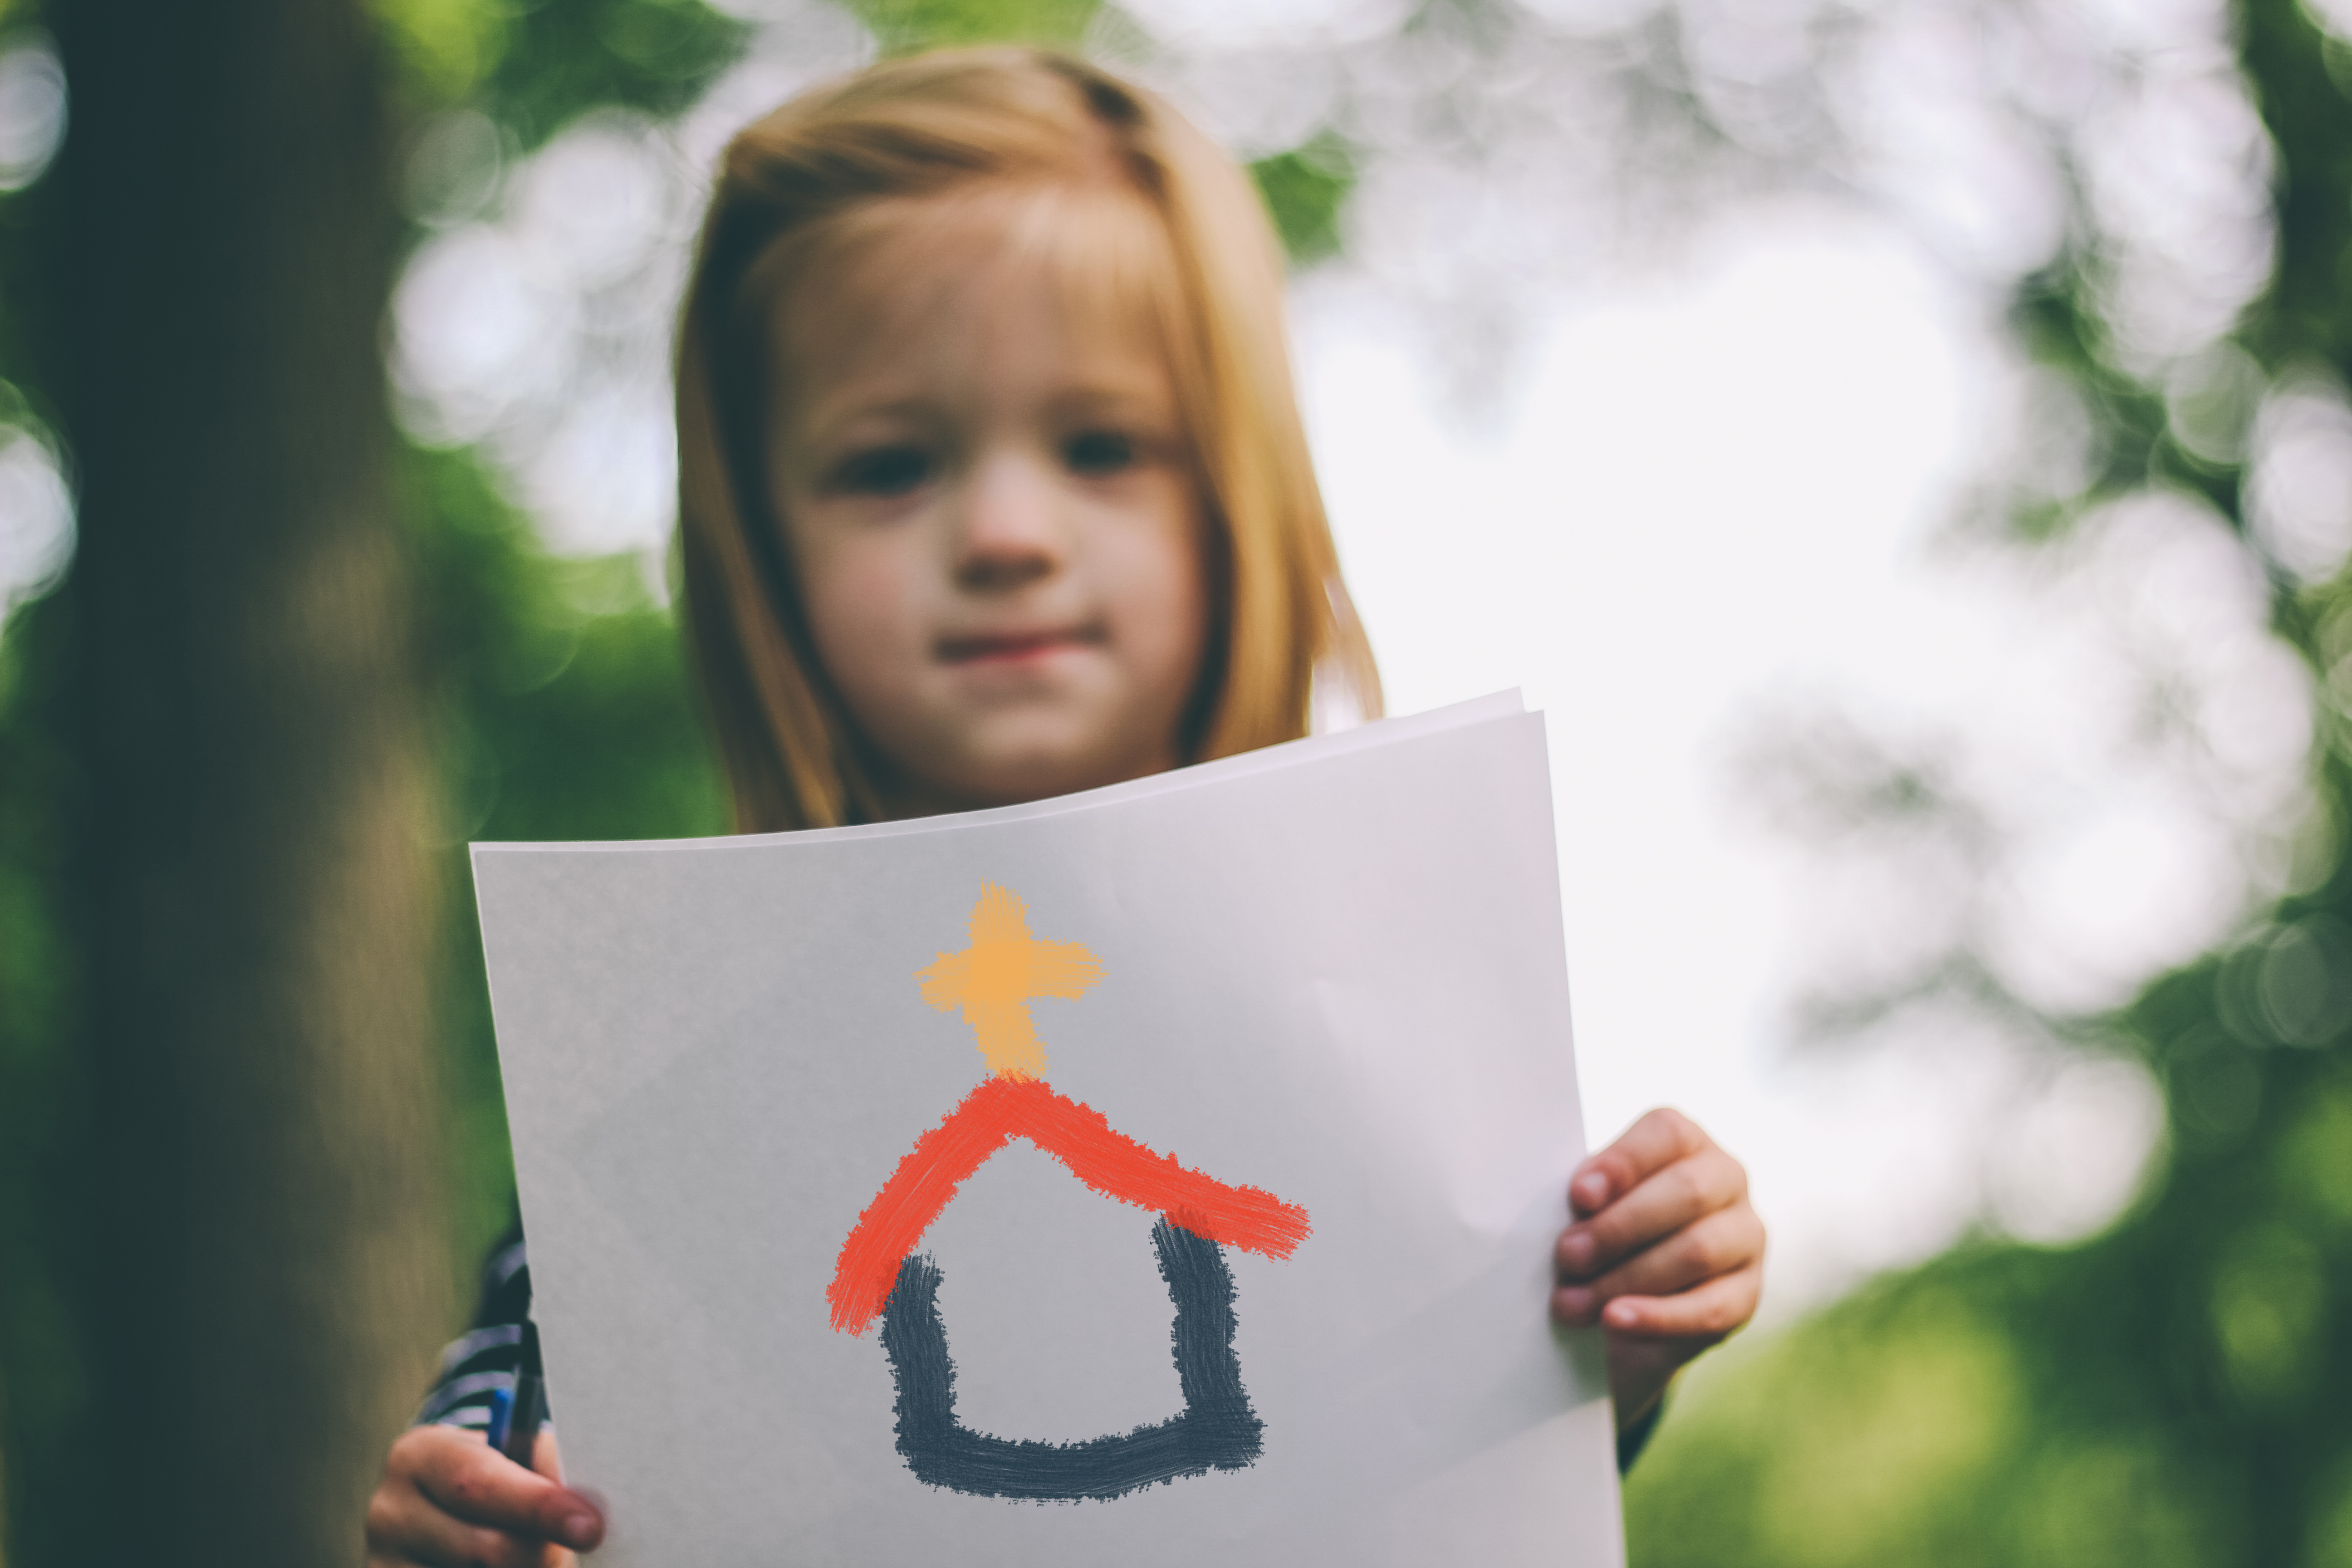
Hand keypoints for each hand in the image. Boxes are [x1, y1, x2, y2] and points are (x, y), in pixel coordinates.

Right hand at [366, 1423, 604, 1566]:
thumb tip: (581, 1506)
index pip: (481, 1484)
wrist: (435, 1512)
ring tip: (538, 1557)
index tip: (590, 1527)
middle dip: (542, 1554)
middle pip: (487, 1549)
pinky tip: (506, 1567)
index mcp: (418, 1456)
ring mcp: (383, 1563)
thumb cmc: (489, 1481)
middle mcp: (389, 1512)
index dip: (539, 1506)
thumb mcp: (507, 1456)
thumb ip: (541, 1465)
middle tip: (574, 1547)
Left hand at [1551, 1108, 1763, 1430]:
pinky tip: (1615, 1321)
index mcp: (1686, 1142)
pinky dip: (1656, 1318)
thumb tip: (1576, 1205)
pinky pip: (1708, 1309)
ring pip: (1696, 1251)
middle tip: (1567, 1255)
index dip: (1622, 1163)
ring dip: (1626, 1278)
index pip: (1666, 1133)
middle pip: (1686, 1192)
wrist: (1626, 1304)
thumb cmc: (1599, 1232)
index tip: (1579, 1195)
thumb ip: (1589, 1197)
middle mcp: (1727, 1179)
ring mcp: (1745, 1237)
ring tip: (1570, 1301)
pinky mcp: (1747, 1294)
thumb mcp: (1591, 1205)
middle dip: (1618, 1227)